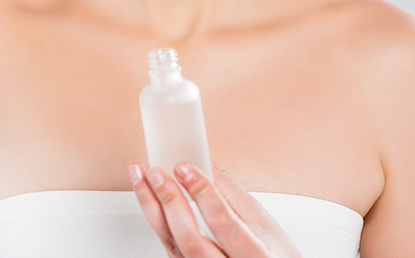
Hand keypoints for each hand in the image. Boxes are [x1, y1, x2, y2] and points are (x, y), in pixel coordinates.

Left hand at [128, 161, 302, 257]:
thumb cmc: (272, 256)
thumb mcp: (267, 226)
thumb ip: (235, 195)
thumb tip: (209, 164)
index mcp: (255, 257)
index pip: (224, 224)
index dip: (202, 193)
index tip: (186, 168)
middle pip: (191, 240)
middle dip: (171, 203)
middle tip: (157, 172)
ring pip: (172, 245)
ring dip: (152, 208)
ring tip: (141, 177)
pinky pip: (168, 246)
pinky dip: (156, 219)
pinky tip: (148, 198)